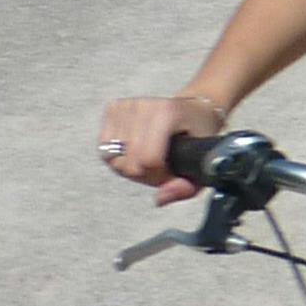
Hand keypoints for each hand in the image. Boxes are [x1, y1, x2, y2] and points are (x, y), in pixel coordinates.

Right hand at [97, 90, 229, 204]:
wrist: (194, 108)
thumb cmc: (198, 135)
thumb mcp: (202, 162)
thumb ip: (185, 187)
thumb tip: (159, 200)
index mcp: (167, 113)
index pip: (147, 160)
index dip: (158, 177)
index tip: (171, 174)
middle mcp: (143, 106)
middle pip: (127, 162)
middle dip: (144, 175)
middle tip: (161, 168)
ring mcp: (125, 105)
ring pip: (111, 157)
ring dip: (129, 167)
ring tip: (148, 160)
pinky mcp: (112, 108)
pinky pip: (103, 147)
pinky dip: (117, 156)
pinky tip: (134, 151)